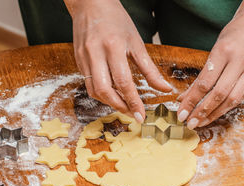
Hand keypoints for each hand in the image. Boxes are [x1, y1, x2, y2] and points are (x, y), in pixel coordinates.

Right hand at [66, 0, 171, 121]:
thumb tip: (165, 89)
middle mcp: (96, 53)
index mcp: (114, 47)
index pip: (123, 82)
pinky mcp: (78, 61)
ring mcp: (84, 58)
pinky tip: (112, 94)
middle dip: (119, 106)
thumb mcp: (136, 42)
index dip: (133, 102)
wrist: (90, 4)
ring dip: (109, 102)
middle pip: (104, 90)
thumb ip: (150, 69)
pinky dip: (101, 93)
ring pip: (94, 90)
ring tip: (123, 105)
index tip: (141, 115)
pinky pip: (88, 83)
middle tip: (132, 113)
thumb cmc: (116, 21)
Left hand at [177, 1, 243, 128]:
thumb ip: (203, 73)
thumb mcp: (216, 47)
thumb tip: (186, 96)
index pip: (204, 82)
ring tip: (201, 123)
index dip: (191, 100)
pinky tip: (216, 114)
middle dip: (201, 112)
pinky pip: (241, 97)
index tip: (181, 112)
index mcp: (224, 51)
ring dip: (214, 114)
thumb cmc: (235, 33)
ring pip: (231, 99)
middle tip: (189, 123)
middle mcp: (239, 62)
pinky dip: (227, 107)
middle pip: (218, 94)